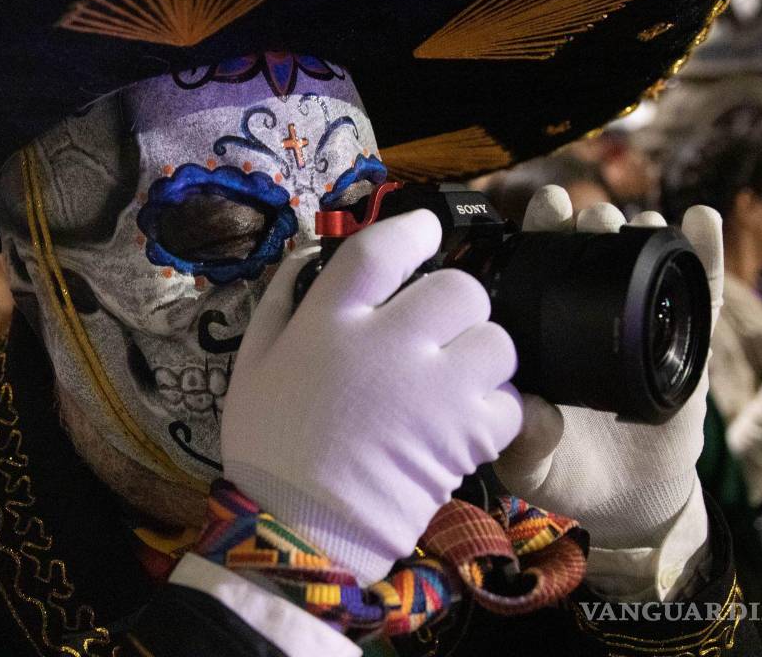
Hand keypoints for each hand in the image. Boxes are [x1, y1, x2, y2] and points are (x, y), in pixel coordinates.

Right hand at [223, 210, 521, 584]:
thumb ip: (279, 301)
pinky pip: (511, 403)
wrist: (296, 532)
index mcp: (329, 321)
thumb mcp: (251, 365)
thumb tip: (307, 253)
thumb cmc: (268, 448)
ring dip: (484, 357)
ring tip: (460, 381)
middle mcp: (384, 343)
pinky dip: (497, 413)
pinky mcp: (462, 436)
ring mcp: (430, 388)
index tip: (428, 231)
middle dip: (459, 306)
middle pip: (459, 289)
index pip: (382, 249)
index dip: (415, 229)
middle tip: (443, 333)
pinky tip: (467, 425)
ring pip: (498, 342)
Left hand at [493, 186, 722, 548]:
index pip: (539, 266)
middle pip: (592, 249)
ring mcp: (641, 325)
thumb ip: (526, 440)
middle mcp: (590, 316)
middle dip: (592, 222)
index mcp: (543, 329)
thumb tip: (532, 410)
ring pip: (645, 261)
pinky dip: (706, 254)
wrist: (628, 503)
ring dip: (644, 230)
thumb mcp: (533, 466)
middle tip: (592, 220)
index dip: (542, 229)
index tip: (547, 207)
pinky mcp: (688, 344)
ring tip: (643, 219)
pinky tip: (702, 220)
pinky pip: (701, 293)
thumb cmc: (566, 475)